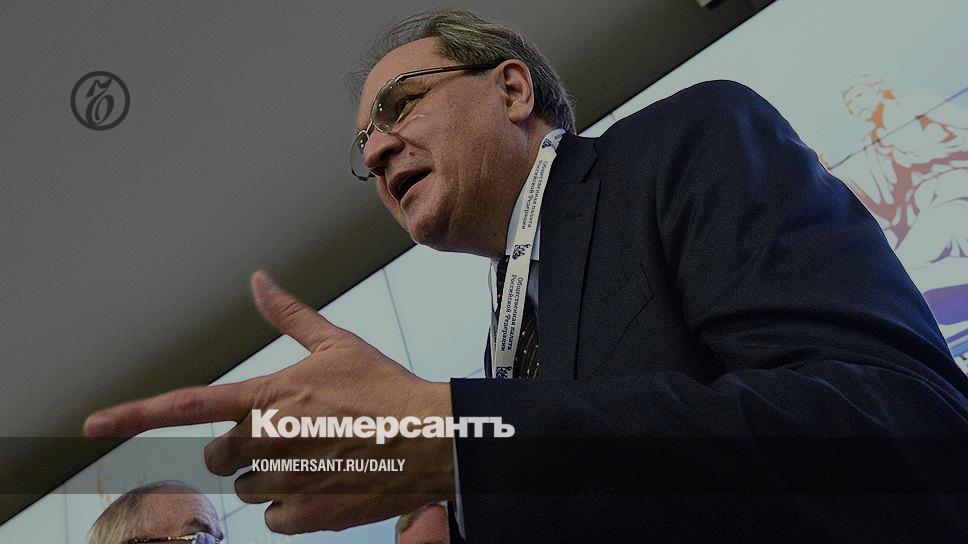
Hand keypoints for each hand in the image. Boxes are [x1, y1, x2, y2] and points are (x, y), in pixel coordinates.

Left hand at [84, 271, 454, 532]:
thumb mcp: (337, 344)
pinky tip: (322, 483)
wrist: (431, 440)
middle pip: (219, 455)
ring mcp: (284, 482)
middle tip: (287, 435)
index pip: (186, 406)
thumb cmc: (387, 389)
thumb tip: (258, 280)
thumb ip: (288, 316)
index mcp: (268, 397)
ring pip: (247, 487)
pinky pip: (272, 519)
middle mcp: (267, 441)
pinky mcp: (305, 515)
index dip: (133, 414)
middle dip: (242, 447)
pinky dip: (290, 505)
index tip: (91, 424)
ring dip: (270, 475)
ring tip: (315, 456)